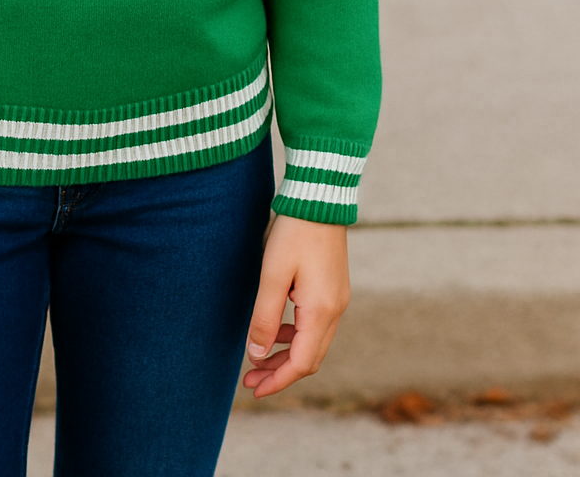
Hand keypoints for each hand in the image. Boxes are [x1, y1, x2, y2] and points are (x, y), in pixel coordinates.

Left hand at [242, 212, 350, 397]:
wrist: (320, 198)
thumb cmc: (294, 232)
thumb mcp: (273, 274)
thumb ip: (265, 317)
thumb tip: (257, 355)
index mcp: (322, 311)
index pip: (302, 363)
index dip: (277, 380)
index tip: (254, 389)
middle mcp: (335, 310)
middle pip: (310, 359)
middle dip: (280, 372)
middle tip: (250, 379)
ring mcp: (338, 299)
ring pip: (313, 343)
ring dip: (287, 355)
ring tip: (258, 358)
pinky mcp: (334, 288)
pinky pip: (316, 325)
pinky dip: (296, 336)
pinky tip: (276, 330)